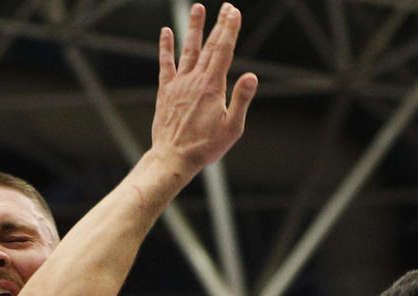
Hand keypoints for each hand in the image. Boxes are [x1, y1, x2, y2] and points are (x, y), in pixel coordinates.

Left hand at [151, 3, 258, 173]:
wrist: (173, 158)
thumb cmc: (205, 147)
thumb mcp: (232, 128)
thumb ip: (241, 100)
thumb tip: (251, 76)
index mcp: (213, 87)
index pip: (224, 51)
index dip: (230, 30)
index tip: (234, 12)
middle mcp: (195, 80)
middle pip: (210, 46)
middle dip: (219, 25)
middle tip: (226, 7)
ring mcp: (179, 83)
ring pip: (188, 49)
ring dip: (193, 27)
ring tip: (198, 7)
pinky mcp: (166, 90)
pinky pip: (166, 64)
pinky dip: (166, 47)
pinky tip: (166, 32)